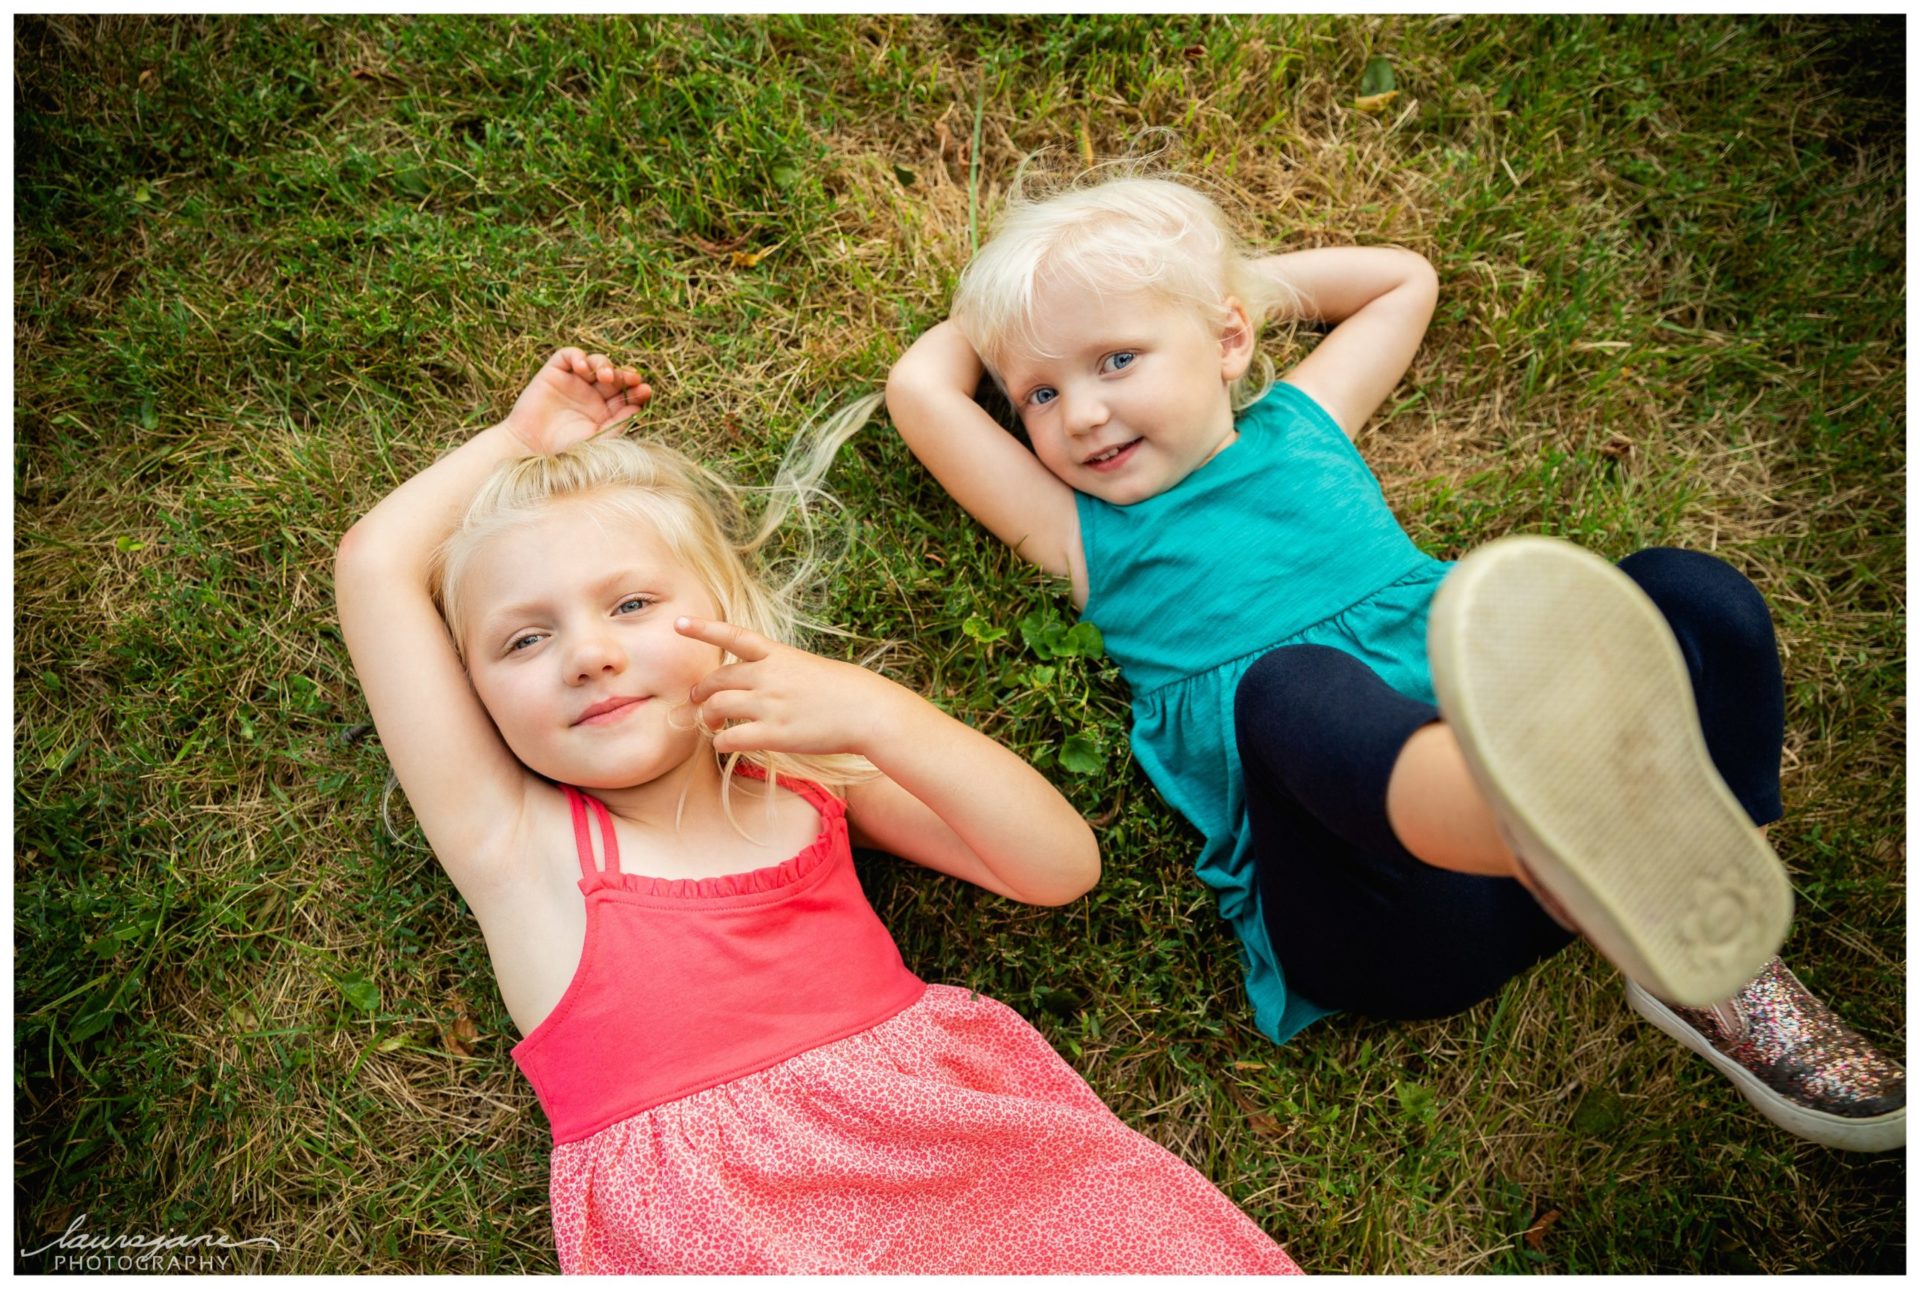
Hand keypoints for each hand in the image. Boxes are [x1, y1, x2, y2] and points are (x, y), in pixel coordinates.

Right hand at [502, 348, 652, 454]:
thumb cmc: (567, 451)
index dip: (637, 389)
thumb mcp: (600, 438)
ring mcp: (573, 382)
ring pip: (595, 362)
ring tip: (605, 376)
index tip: (644, 390)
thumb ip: (620, 421)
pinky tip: (583, 369)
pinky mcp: (554, 374)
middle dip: (625, 374)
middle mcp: (591, 395)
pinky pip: (569, 355)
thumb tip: (640, 404)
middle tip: (631, 378)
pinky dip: (578, 357)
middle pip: (614, 375)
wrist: (532, 451)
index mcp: (606, 411)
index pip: (626, 394)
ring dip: (604, 364)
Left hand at [677, 617, 901, 757]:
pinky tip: (722, 746)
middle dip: (703, 690)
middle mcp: (769, 675)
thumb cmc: (843, 691)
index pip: (733, 636)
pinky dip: (720, 743)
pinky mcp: (774, 733)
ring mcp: (770, 704)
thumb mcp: (808, 667)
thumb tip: (757, 684)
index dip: (703, 630)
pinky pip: (732, 738)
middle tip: (698, 699)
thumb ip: (779, 671)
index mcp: (778, 655)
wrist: (867, 710)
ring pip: (718, 707)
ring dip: (708, 717)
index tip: (678, 624)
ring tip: (710, 725)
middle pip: (719, 679)